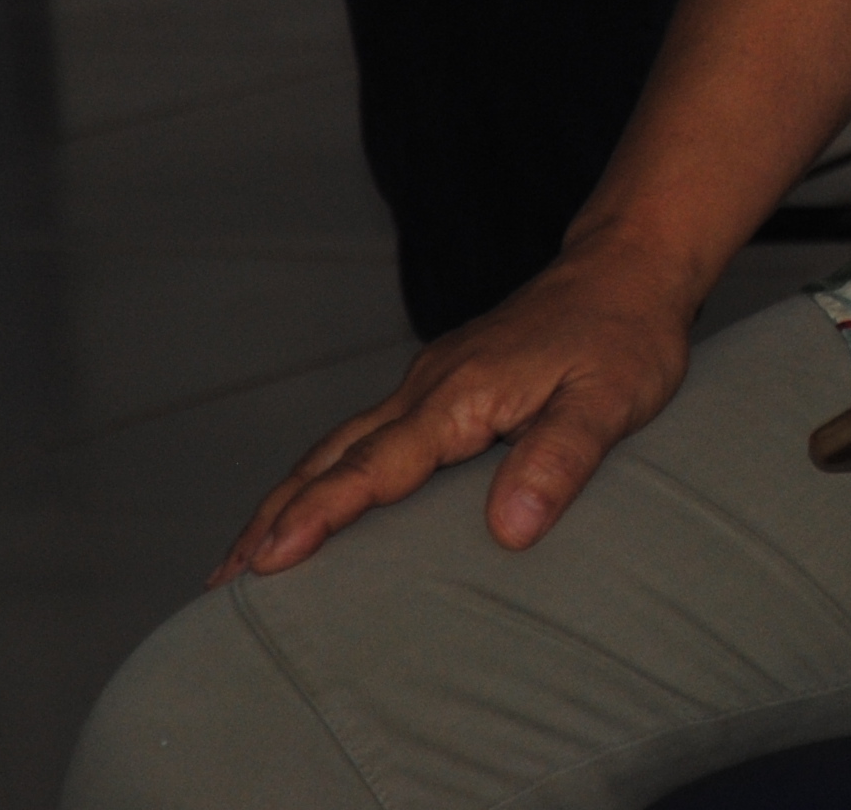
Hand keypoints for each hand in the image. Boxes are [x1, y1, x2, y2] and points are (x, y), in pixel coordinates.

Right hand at [210, 249, 694, 583]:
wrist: (629, 268)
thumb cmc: (625, 334)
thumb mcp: (611, 400)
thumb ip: (560, 459)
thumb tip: (510, 530)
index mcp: (459, 396)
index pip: (373, 467)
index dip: (319, 517)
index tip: (265, 562)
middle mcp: (428, 389)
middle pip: (330, 459)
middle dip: (272, 519)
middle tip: (221, 582)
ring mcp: (430, 385)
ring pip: (339, 446)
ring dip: (288, 499)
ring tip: (243, 559)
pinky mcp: (443, 387)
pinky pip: (366, 437)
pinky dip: (325, 475)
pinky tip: (316, 504)